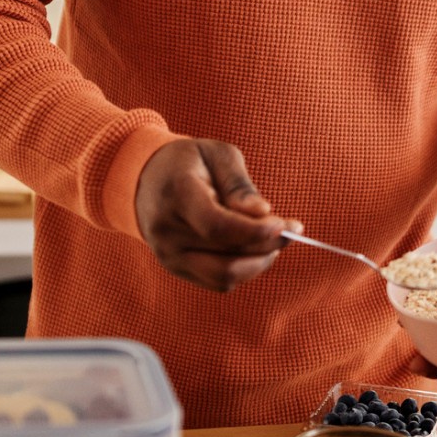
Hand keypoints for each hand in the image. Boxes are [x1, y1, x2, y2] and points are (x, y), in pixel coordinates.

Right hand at [135, 138, 300, 291]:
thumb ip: (239, 184)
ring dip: (259, 262)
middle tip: (291, 230)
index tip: (287, 225)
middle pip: (227, 257)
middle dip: (268, 247)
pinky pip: (219, 282)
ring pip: (226, 276)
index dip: (256, 232)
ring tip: (273, 239)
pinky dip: (244, 269)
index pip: (218, 227)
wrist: (144, 178)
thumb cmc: (188, 162)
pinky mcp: (176, 269)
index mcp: (177, 195)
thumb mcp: (216, 154)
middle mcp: (167, 232)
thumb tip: (263, 212)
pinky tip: (254, 248)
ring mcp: (169, 255)